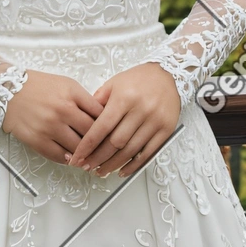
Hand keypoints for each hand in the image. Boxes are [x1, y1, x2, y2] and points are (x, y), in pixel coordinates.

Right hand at [1, 69, 104, 164]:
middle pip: (91, 133)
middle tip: (105, 149)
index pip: (100, 114)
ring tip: (89, 157)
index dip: (108, 125)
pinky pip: (59, 156)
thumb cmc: (38, 86)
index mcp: (72, 94)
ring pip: (77, 148)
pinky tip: (71, 158)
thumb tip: (102, 119)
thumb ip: (85, 100)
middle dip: (99, 143)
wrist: (9, 90)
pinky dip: (68, 159)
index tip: (111, 132)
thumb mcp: (67, 84)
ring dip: (85, 154)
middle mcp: (62, 110)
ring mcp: (50, 126)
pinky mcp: (37, 139)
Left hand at [67, 63, 180, 177]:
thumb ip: (98, 101)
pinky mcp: (166, 130)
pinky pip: (148, 153)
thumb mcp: (114, 83)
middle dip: (98, 158)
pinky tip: (122, 170)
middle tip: (86, 166)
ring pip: (130, 151)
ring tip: (101, 171)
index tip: (78, 157)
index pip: (102, 127)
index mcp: (124, 97)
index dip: (88, 145)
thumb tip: (83, 121)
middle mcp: (140, 110)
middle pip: (115, 142)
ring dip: (113, 165)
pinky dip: (134, 165)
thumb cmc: (139, 79)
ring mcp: (154, 121)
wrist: (168, 75)